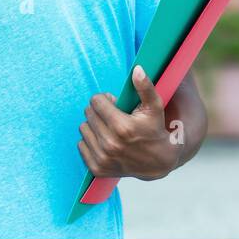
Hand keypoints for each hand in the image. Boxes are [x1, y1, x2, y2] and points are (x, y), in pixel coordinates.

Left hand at [78, 66, 179, 181]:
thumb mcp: (154, 107)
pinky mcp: (97, 168)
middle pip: (88, 114)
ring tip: (108, 128)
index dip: (105, 99)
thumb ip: (145, 87)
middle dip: (99, 111)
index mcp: (122, 127)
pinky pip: (80, 145)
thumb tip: (137, 70)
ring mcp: (103, 158)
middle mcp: (110, 144)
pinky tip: (104, 141)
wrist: (158, 162)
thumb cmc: (155, 130)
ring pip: (83, 128)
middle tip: (112, 115)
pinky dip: (90, 140)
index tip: (114, 103)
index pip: (96, 102)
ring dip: (94, 125)